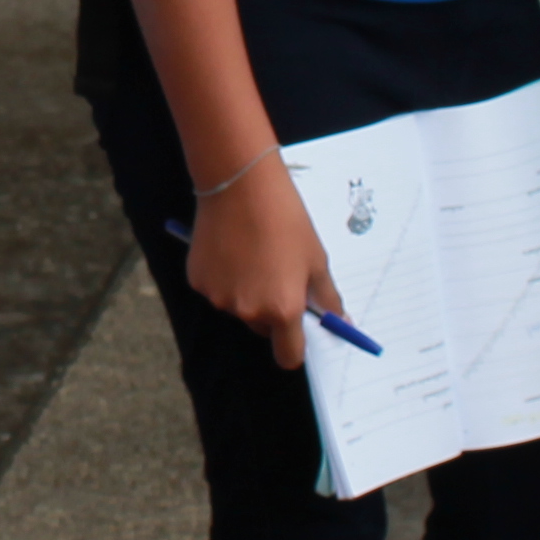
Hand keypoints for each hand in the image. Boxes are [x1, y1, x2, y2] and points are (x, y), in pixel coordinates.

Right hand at [183, 157, 341, 369]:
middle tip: (278, 275)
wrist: (241, 184)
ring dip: (246, 292)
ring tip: (253, 253)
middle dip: (271, 312)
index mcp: (283, 310)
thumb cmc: (285, 219)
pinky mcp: (198, 281)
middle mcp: (249, 311)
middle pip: (263, 330)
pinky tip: (231, 248)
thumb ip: (327, 298)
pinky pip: (217, 289)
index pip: (288, 356)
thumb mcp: (316, 259)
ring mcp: (219, 297)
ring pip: (238, 308)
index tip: (298, 333)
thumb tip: (341, 321)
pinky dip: (224, 277)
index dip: (294, 347)